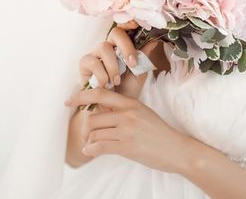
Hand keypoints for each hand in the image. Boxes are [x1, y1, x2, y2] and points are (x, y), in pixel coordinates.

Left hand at [64, 87, 190, 173]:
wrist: (177, 149)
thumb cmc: (159, 133)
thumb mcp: (143, 113)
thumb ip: (123, 110)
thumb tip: (101, 109)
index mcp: (130, 103)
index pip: (100, 94)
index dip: (81, 96)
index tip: (69, 101)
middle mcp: (127, 114)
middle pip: (93, 117)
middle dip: (87, 129)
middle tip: (87, 136)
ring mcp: (126, 130)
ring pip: (95, 133)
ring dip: (89, 141)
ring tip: (92, 146)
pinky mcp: (126, 146)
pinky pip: (99, 147)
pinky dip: (91, 150)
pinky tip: (90, 152)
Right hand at [77, 21, 160, 100]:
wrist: (114, 107)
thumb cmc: (127, 88)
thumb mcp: (140, 72)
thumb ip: (145, 55)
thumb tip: (154, 39)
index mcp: (123, 45)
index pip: (125, 28)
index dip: (129, 23)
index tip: (136, 25)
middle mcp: (109, 46)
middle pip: (116, 33)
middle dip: (126, 47)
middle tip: (133, 64)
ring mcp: (96, 53)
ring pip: (104, 47)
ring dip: (114, 66)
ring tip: (116, 80)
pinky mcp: (85, 63)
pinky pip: (93, 62)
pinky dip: (102, 75)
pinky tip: (105, 85)